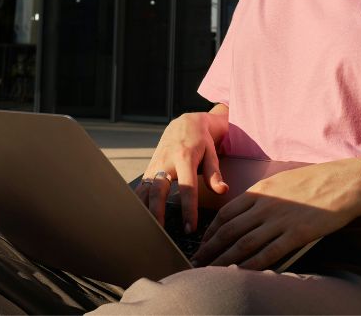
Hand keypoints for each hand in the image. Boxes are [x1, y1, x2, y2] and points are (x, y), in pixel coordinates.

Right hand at [135, 111, 229, 232]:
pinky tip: (137, 221)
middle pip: (158, 191)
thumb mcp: (211, 154)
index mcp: (185, 158)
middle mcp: (166, 162)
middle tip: (163, 236)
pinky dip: (137, 205)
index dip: (188, 210)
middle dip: (159, 214)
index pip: (187, 188)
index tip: (190, 228)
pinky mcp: (148, 170)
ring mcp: (154, 166)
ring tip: (147, 233)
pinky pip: (140, 189)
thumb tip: (223, 191)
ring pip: (144, 191)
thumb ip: (215, 174)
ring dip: (144, 212)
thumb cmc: (201, 142)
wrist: (185, 124)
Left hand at [190, 157, 360, 269]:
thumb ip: (262, 197)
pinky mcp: (296, 233)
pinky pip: (269, 253)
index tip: (203, 243)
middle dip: (210, 249)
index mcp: (260, 191)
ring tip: (211, 272)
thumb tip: (246, 212)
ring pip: (244, 244)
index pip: (226, 213)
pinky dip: (251, 265)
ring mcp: (280, 220)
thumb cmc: (315, 181)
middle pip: (229, 231)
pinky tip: (241, 275)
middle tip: (196, 262)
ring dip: (224, 260)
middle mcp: (265, 205)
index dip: (210, 231)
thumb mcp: (282, 181)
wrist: (345, 182)